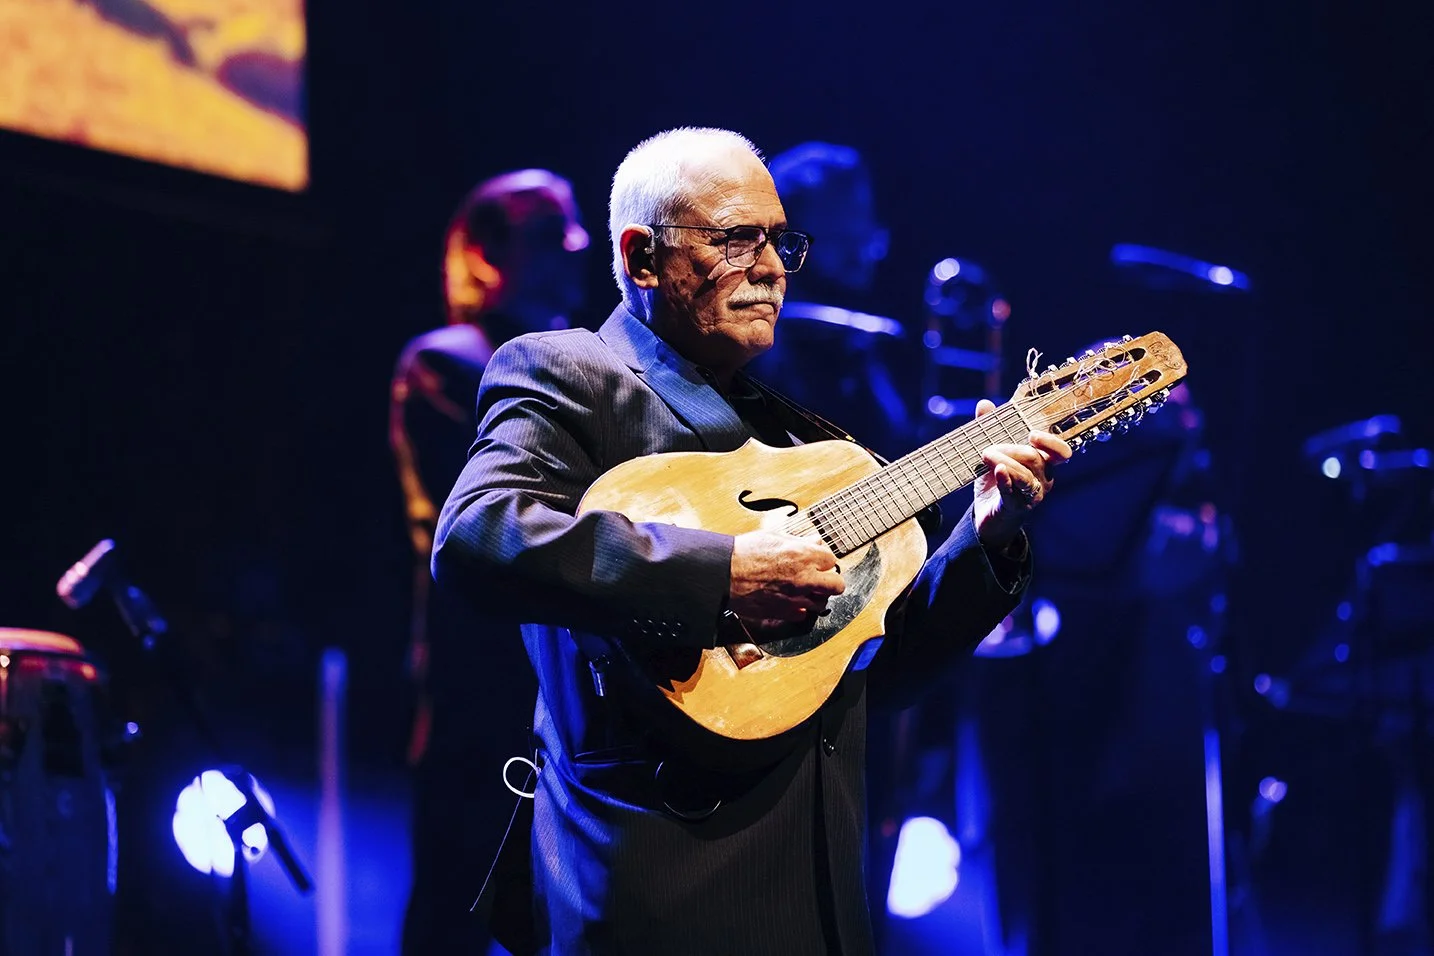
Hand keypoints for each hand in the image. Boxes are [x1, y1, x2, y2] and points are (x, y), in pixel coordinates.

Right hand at [728, 530, 844, 625]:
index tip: (817, 561)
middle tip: (820, 578)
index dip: (823, 560)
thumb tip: (815, 541)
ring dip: (816, 596)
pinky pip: (803, 614)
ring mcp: (797, 597)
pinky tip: (791, 600)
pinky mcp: (785, 612)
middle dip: (831, 581)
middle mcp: (806, 578)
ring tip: (805, 590)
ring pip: (822, 603)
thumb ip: (799, 541)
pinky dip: (799, 609)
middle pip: (837, 585)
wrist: (724, 573)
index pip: (831, 559)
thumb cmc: (745, 552)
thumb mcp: (774, 536)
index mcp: (804, 555)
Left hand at [972, 399, 1071, 549]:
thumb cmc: (997, 480)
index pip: (1060, 452)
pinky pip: (1013, 492)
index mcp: (1044, 463)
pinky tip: (998, 471)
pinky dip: (1006, 480)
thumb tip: (984, 405)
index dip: (1051, 442)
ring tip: (986, 455)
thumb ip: (990, 428)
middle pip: (1035, 459)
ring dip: (1005, 462)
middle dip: (1011, 449)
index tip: (1032, 434)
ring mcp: (1032, 495)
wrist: (988, 515)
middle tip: (988, 448)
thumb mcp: (994, 453)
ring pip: (1025, 476)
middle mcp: (1043, 479)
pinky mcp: (1017, 507)